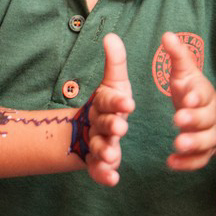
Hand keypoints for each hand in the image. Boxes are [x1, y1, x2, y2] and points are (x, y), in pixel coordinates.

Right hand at [82, 33, 134, 186]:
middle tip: (121, 128)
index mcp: (103, 102)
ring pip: (98, 147)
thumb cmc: (108, 103)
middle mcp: (97, 122)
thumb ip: (115, 62)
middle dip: (111, 126)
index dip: (117, 101)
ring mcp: (96, 143)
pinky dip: (102, 174)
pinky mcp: (97, 161)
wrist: (86, 129)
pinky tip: (112, 179)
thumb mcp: (114, 82)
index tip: (129, 103)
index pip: (108, 100)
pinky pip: (97, 169)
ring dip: (105, 151)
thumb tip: (111, 35)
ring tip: (113, 156)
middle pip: (102, 124)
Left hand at [163, 31, 215, 170]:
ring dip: (192, 143)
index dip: (195, 97)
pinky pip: (198, 161)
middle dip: (192, 120)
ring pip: (204, 142)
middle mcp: (210, 116)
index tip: (185, 98)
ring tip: (177, 144)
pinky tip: (171, 163)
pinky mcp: (202, 153)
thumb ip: (177, 56)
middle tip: (177, 120)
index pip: (203, 95)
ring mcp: (208, 136)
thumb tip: (167, 34)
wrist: (212, 116)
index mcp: (204, 95)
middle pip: (205, 120)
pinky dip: (187, 163)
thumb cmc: (192, 91)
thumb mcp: (185, 73)